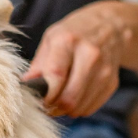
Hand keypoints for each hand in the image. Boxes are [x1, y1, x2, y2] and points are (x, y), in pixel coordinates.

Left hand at [23, 1, 132, 117]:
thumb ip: (38, 65)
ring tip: (58, 99)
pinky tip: (74, 96)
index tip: (37, 100)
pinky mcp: (112, 82)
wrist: (111, 26)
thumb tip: (25, 88)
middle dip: (54, 108)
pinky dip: (79, 108)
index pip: (55, 77)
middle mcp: (90, 54)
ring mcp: (104, 69)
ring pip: (79, 108)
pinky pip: (90, 108)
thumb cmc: (74, 34)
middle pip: (69, 98)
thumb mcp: (51, 39)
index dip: (44, 96)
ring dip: (65, 110)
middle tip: (46, 105)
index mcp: (68, 40)